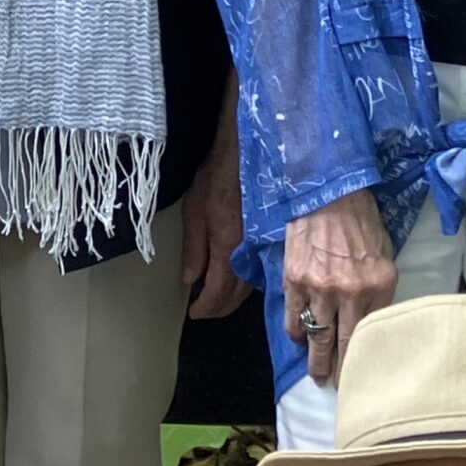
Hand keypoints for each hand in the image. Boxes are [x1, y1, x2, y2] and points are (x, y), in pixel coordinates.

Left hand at [180, 84, 250, 319]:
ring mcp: (266, 246)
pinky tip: (242, 279)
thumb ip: (194, 247)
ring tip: (220, 299)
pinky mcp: (275, 239)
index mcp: (227, 247)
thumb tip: (191, 279)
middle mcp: (251, 252)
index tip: (195, 313)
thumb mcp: (194, 209)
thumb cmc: (217, 176)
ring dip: (236, 297)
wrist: (250, 152)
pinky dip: (251, 281)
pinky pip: (264, 270)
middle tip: (206, 310)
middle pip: (238, 295)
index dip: (206, 308)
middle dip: (221, 308)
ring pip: (253, 285)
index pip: (218, 292)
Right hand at [282, 193, 396, 384]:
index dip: (363, 359)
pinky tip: (297, 339)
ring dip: (315, 359)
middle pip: (343, 343)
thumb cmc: (361, 221)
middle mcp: (350, 292)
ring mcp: (320, 287)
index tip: (362, 375)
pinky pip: (294, 316)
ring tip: (316, 373)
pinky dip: (295, 332)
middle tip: (335, 386)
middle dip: (338, 369)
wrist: (327, 191)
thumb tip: (372, 318)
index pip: (370, 334)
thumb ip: (379, 290)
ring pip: (317, 336)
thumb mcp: (384, 256)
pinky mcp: (294, 278)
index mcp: (378, 286)